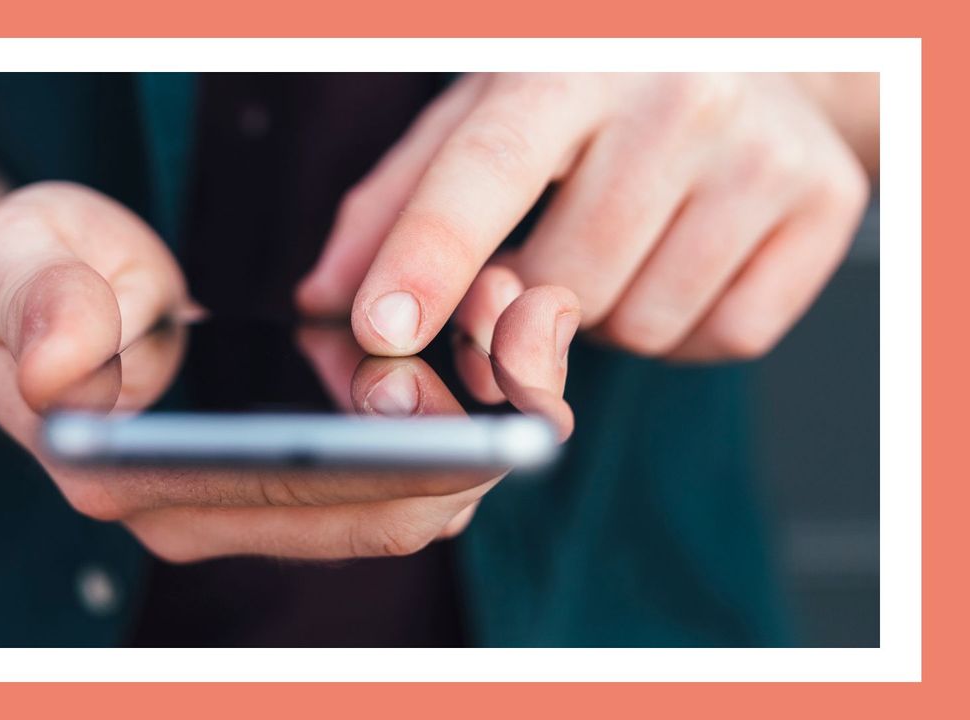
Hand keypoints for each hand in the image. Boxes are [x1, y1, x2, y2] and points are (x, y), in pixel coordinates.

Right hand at [0, 186, 575, 560]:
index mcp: (134, 478)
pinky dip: (455, 418)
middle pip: (383, 518)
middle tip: (512, 332)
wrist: (45, 294)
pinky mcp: (289, 476)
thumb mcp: (19, 261)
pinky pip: (401, 472)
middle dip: (471, 439)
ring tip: (502, 319)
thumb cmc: (31, 276)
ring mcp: (252, 503)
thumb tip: (55, 367)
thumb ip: (39, 307)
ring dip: (478, 426)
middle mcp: (203, 514)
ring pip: (411, 503)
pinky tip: (468, 338)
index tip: (480, 401)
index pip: (294, 496)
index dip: (400, 460)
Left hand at [297, 73, 870, 360]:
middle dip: (527, 306)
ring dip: (607, 315)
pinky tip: (683, 256)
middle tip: (538, 259)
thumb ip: (398, 203)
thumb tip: (328, 300)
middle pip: (562, 283)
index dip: (428, 257)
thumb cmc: (593, 95)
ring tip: (624, 237)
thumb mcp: (483, 114)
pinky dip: (685, 327)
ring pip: (640, 322)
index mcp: (569, 63)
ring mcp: (762, 152)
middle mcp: (676, 97)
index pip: (485, 168)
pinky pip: (721, 337)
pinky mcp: (824, 207)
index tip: (380, 333)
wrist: (754, 59)